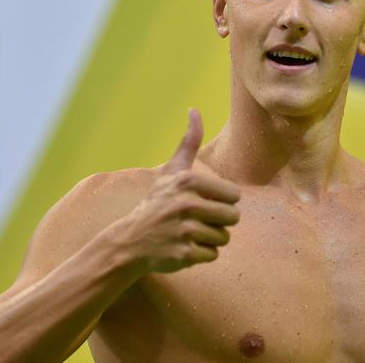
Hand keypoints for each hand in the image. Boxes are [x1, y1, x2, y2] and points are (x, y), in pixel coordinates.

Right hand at [114, 108, 240, 273]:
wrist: (130, 241)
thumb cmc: (157, 202)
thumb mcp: (171, 171)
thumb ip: (188, 142)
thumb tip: (194, 109)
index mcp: (188, 181)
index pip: (234, 195)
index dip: (221, 201)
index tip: (201, 203)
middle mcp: (186, 203)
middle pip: (233, 217)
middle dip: (219, 222)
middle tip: (196, 221)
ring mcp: (184, 230)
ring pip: (224, 238)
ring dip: (210, 239)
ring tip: (188, 234)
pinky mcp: (183, 254)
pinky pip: (212, 255)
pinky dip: (201, 255)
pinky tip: (183, 248)